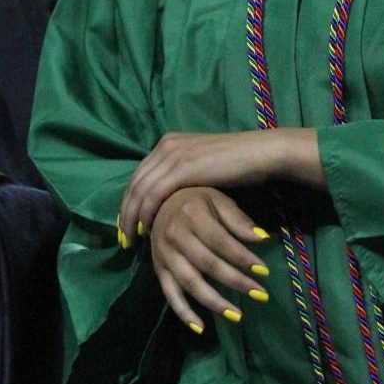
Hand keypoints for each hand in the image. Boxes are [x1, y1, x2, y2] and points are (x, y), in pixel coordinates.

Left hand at [117, 127, 322, 242]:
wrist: (260, 153)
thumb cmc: (239, 163)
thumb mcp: (203, 165)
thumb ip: (184, 174)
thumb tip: (172, 196)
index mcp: (169, 142)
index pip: (139, 175)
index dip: (129, 201)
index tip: (127, 224)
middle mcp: (166, 145)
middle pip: (134, 183)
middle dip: (125, 212)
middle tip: (123, 238)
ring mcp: (173, 154)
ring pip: (139, 191)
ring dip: (131, 218)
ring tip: (131, 241)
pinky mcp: (181, 168)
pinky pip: (154, 195)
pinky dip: (146, 215)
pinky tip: (147, 231)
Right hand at [148, 186, 270, 331]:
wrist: (157, 202)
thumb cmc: (194, 200)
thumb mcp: (217, 200)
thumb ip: (238, 219)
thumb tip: (262, 238)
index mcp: (191, 215)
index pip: (221, 242)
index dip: (242, 257)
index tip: (264, 271)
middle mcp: (175, 236)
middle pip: (208, 264)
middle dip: (236, 281)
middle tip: (260, 295)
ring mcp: (164, 255)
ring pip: (190, 283)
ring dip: (215, 302)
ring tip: (237, 316)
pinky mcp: (158, 270)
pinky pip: (170, 295)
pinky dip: (184, 313)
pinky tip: (201, 327)